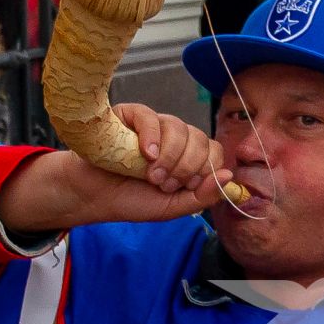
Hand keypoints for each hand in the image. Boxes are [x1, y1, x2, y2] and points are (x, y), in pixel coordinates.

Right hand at [0, 103, 230, 232]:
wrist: (94, 195)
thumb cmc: (133, 199)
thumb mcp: (173, 207)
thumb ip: (202, 196)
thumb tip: (229, 176)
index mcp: (189, 157)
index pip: (215, 152)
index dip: (204, 170)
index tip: (184, 187)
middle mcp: (176, 138)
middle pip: (201, 140)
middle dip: (185, 168)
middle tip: (162, 185)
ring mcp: (155, 125)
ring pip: (179, 129)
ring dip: (169, 158)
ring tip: (151, 176)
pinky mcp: (132, 116)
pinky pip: (151, 117)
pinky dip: (152, 137)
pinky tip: (146, 154)